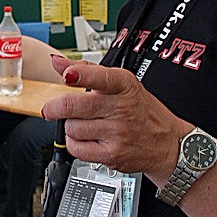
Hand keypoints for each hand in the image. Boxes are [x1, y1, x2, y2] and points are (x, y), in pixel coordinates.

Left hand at [41, 55, 188, 182]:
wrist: (166, 143)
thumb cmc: (141, 111)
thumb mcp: (122, 84)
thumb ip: (87, 71)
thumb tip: (57, 62)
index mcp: (124, 85)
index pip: (100, 77)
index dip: (80, 75)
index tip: (67, 75)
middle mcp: (121, 108)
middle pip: (73, 106)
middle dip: (54, 107)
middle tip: (51, 108)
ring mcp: (117, 133)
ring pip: (71, 128)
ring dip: (70, 126)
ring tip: (82, 124)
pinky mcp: (111, 154)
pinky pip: (76, 148)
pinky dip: (75, 143)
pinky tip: (85, 138)